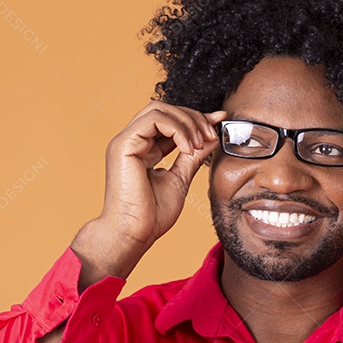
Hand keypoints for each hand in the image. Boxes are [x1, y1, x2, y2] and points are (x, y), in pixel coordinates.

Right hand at [100, 102, 225, 249]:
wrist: (134, 234)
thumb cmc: (152, 215)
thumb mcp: (180, 179)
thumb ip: (193, 157)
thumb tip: (211, 137)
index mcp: (143, 149)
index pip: (169, 122)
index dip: (195, 118)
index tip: (219, 120)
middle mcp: (133, 141)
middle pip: (164, 108)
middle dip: (193, 117)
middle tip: (211, 135)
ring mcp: (126, 141)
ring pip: (159, 109)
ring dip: (186, 122)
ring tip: (199, 144)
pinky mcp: (123, 144)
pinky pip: (154, 119)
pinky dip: (177, 129)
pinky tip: (188, 149)